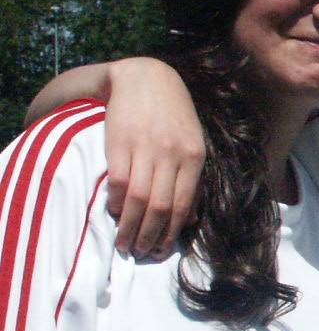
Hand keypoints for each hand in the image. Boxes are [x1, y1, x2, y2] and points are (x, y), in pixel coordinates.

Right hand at [101, 59, 204, 257]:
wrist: (146, 77)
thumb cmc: (172, 116)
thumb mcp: (192, 142)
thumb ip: (190, 177)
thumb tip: (188, 218)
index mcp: (194, 158)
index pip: (183, 206)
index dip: (170, 233)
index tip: (160, 251)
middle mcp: (172, 155)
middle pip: (160, 208)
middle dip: (149, 236)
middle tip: (140, 253)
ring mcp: (146, 148)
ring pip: (138, 199)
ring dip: (129, 227)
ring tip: (124, 243)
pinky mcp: (120, 142)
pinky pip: (118, 180)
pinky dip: (114, 202)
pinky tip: (112, 212)